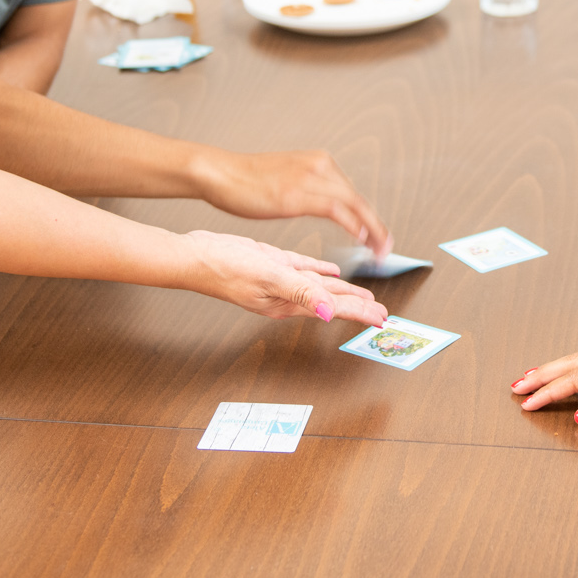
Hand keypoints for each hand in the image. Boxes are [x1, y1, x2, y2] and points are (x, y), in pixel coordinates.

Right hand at [185, 230, 387, 327]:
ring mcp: (280, 281)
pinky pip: (303, 270)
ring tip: (365, 296)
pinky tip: (331, 270)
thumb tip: (331, 311)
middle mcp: (288, 295)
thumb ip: (302, 293)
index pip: (334, 309)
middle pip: (332, 301)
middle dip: (358, 306)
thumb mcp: (270, 278)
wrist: (194, 257)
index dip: (360, 313)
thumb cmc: (226, 269)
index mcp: (289, 302)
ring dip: (343, 290)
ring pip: (321, 286)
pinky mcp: (272, 265)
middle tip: (381, 312)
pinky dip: (320, 270)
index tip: (382, 320)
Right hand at [190, 148, 392, 256]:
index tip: (379, 237)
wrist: (220, 173)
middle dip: (376, 227)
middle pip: (358, 199)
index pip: (352, 194)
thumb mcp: (287, 179)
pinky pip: (336, 209)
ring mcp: (309, 179)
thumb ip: (310, 188)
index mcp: (318, 162)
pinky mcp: (297, 195)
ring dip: (371, 229)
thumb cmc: (246, 181)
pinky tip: (361, 238)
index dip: (369, 218)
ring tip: (380, 250)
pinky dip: (352, 224)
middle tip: (386, 249)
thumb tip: (327, 202)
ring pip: (353, 204)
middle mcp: (319, 166)